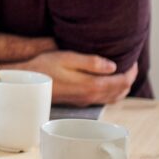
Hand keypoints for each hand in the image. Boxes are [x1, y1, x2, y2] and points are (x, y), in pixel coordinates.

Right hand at [20, 51, 137, 106]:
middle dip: (129, 79)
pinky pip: (103, 99)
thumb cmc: (44, 67)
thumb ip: (91, 62)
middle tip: (130, 65)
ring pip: (113, 97)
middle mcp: (90, 96)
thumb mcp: (67, 58)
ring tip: (122, 73)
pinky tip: (107, 82)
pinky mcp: (78, 100)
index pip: (122, 81)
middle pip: (120, 91)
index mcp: (91, 85)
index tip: (132, 60)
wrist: (27, 82)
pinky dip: (112, 91)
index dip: (131, 71)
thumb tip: (112, 65)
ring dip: (121, 87)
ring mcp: (84, 100)